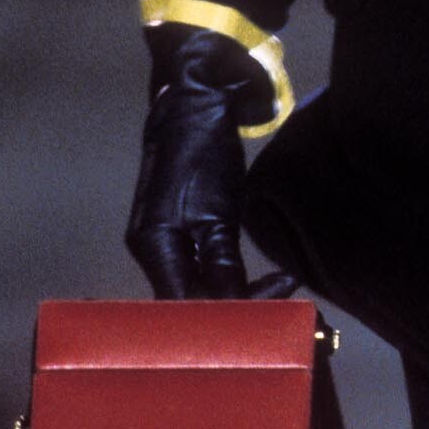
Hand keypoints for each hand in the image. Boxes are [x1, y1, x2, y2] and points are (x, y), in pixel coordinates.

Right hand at [123, 23, 276, 298]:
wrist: (193, 105)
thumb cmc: (204, 151)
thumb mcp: (219, 213)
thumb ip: (224, 267)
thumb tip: (238, 313)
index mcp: (153, 246)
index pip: (182, 307)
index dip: (220, 324)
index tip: (264, 323)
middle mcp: (150, 249)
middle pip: (187, 303)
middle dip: (230, 314)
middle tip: (278, 315)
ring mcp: (160, 241)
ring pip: (194, 289)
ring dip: (231, 298)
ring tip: (275, 296)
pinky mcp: (177, 232)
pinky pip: (199, 271)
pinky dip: (226, 280)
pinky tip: (256, 283)